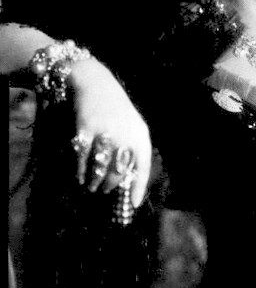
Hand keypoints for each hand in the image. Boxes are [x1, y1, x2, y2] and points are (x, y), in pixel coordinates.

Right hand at [69, 58, 151, 207]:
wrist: (95, 83)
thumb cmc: (115, 110)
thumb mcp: (131, 125)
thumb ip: (132, 149)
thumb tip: (128, 180)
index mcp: (140, 133)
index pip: (143, 166)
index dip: (139, 187)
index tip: (134, 205)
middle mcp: (126, 134)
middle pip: (119, 172)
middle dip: (111, 185)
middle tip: (104, 192)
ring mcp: (106, 132)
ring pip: (100, 169)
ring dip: (94, 182)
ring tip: (91, 186)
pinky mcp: (86, 130)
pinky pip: (83, 159)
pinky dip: (81, 171)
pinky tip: (80, 176)